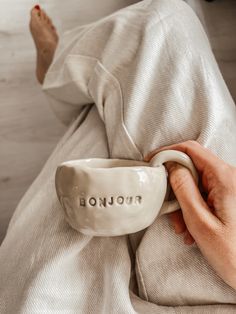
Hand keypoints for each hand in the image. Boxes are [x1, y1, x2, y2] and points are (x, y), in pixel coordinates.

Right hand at [144, 140, 235, 289]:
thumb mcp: (200, 221)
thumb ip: (183, 189)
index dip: (168, 153)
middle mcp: (228, 178)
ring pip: (195, 183)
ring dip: (182, 202)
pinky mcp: (226, 197)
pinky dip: (191, 208)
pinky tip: (191, 229)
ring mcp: (228, 187)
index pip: (190, 150)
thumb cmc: (233, 254)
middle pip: (191, 168)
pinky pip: (202, 194)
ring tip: (182, 227)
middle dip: (175, 187)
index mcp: (224, 178)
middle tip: (168, 209)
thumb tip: (171, 166)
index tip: (152, 162)